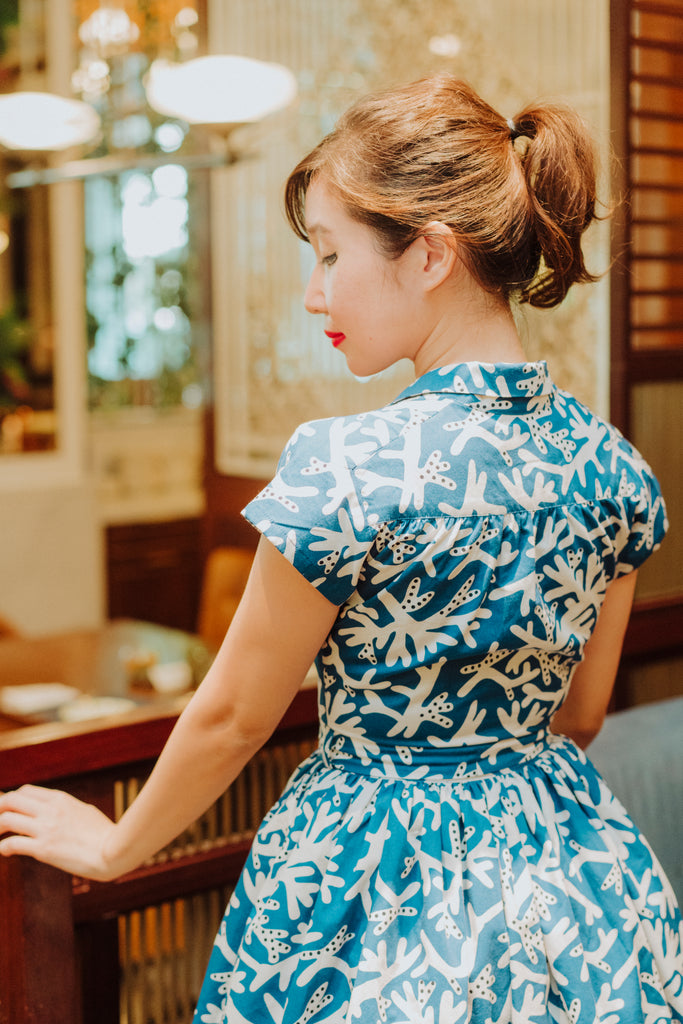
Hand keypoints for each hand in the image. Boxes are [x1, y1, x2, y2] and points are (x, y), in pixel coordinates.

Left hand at [0, 785, 120, 880]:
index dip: (11, 798)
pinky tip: (5, 852)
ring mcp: (46, 829)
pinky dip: (4, 848)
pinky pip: (13, 844)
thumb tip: (57, 810)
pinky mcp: (44, 849)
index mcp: (61, 799)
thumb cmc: (104, 834)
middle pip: (11, 800)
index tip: (6, 809)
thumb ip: (66, 809)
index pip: (26, 791)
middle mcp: (50, 810)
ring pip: (7, 819)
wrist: (114, 851)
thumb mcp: (84, 811)